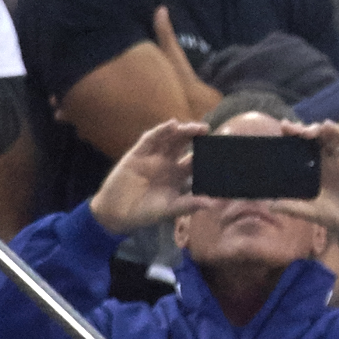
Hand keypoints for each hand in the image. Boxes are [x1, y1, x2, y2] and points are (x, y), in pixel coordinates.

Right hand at [87, 117, 203, 234]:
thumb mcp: (169, 210)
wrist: (116, 213)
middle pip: (185, 145)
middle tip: (209, 131)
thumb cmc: (145, 212)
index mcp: (178, 176)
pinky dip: (161, 131)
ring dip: (183, 131)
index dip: (207, 155)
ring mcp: (153, 156)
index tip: (221, 149)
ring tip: (197, 128)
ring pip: (170, 139)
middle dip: (196, 137)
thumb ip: (188, 204)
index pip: (196, 161)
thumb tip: (211, 203)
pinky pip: (150, 139)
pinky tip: (172, 125)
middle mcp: (168, 163)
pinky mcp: (138, 153)